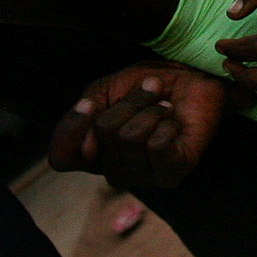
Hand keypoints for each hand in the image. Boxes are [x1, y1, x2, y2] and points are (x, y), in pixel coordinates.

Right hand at [51, 62, 229, 191]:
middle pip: (102, 134)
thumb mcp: (109, 89)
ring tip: (165, 107)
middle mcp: (113, 170)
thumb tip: (86, 150)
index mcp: (92, 152)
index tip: (89, 104)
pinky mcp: (170, 175)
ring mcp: (141, 177)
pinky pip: (157, 148)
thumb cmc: (150, 86)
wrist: (195, 78)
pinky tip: (174, 123)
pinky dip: (167, 123)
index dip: (70, 132)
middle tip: (148, 93)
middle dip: (129, 102)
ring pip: (130, 138)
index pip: (61, 158)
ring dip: (151, 109)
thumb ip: (87, 111)